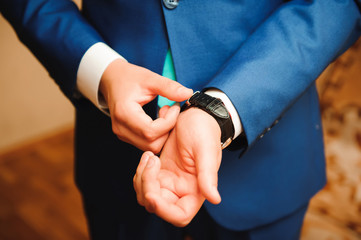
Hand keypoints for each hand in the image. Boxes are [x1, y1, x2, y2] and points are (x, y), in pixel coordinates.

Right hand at [100, 59, 192, 152]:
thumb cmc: (129, 77)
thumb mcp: (150, 78)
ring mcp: (122, 134)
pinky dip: (157, 135)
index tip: (175, 107)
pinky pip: (146, 143)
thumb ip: (169, 87)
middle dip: (167, 130)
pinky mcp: (126, 136)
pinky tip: (159, 120)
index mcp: (124, 113)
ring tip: (164, 114)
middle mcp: (121, 128)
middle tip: (171, 111)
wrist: (112, 79)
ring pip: (150, 146)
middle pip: (152, 143)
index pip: (151, 131)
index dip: (168, 122)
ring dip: (163, 133)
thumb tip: (188, 93)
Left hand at [133, 108, 221, 226]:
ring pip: (146, 195)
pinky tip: (148, 155)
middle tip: (151, 161)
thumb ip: (208, 176)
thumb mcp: (206, 150)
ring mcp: (170, 182)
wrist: (195, 116)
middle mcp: (183, 190)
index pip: (179, 215)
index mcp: (197, 190)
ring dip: (142, 178)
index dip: (163, 211)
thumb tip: (215, 199)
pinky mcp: (160, 173)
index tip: (152, 194)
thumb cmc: (204, 130)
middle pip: (157, 206)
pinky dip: (141, 171)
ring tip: (150, 156)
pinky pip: (144, 182)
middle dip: (147, 188)